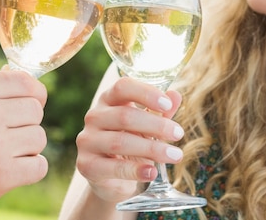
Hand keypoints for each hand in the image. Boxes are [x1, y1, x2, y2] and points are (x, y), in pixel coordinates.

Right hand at [0, 69, 47, 218]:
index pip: (26, 82)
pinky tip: (8, 171)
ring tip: (2, 154)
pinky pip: (38, 166)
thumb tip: (13, 75)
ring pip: (38, 138)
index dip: (33, 94)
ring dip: (26, 148)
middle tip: (7, 135)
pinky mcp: (0, 177)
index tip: (29, 104)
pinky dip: (28, 170)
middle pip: (35, 110)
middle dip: (26, 122)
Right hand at [75, 76, 183, 202]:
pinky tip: (152, 172)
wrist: (111, 178)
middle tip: (178, 134)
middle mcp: (94, 117)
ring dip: (151, 148)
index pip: (122, 87)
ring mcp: (87, 141)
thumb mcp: (147, 127)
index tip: (167, 104)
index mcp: (108, 100)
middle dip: (156, 125)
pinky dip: (135, 170)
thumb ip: (160, 113)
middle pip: (124, 115)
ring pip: (120, 141)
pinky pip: (113, 167)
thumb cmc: (131, 144)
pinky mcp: (87, 165)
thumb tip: (175, 95)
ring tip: (174, 155)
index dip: (145, 93)